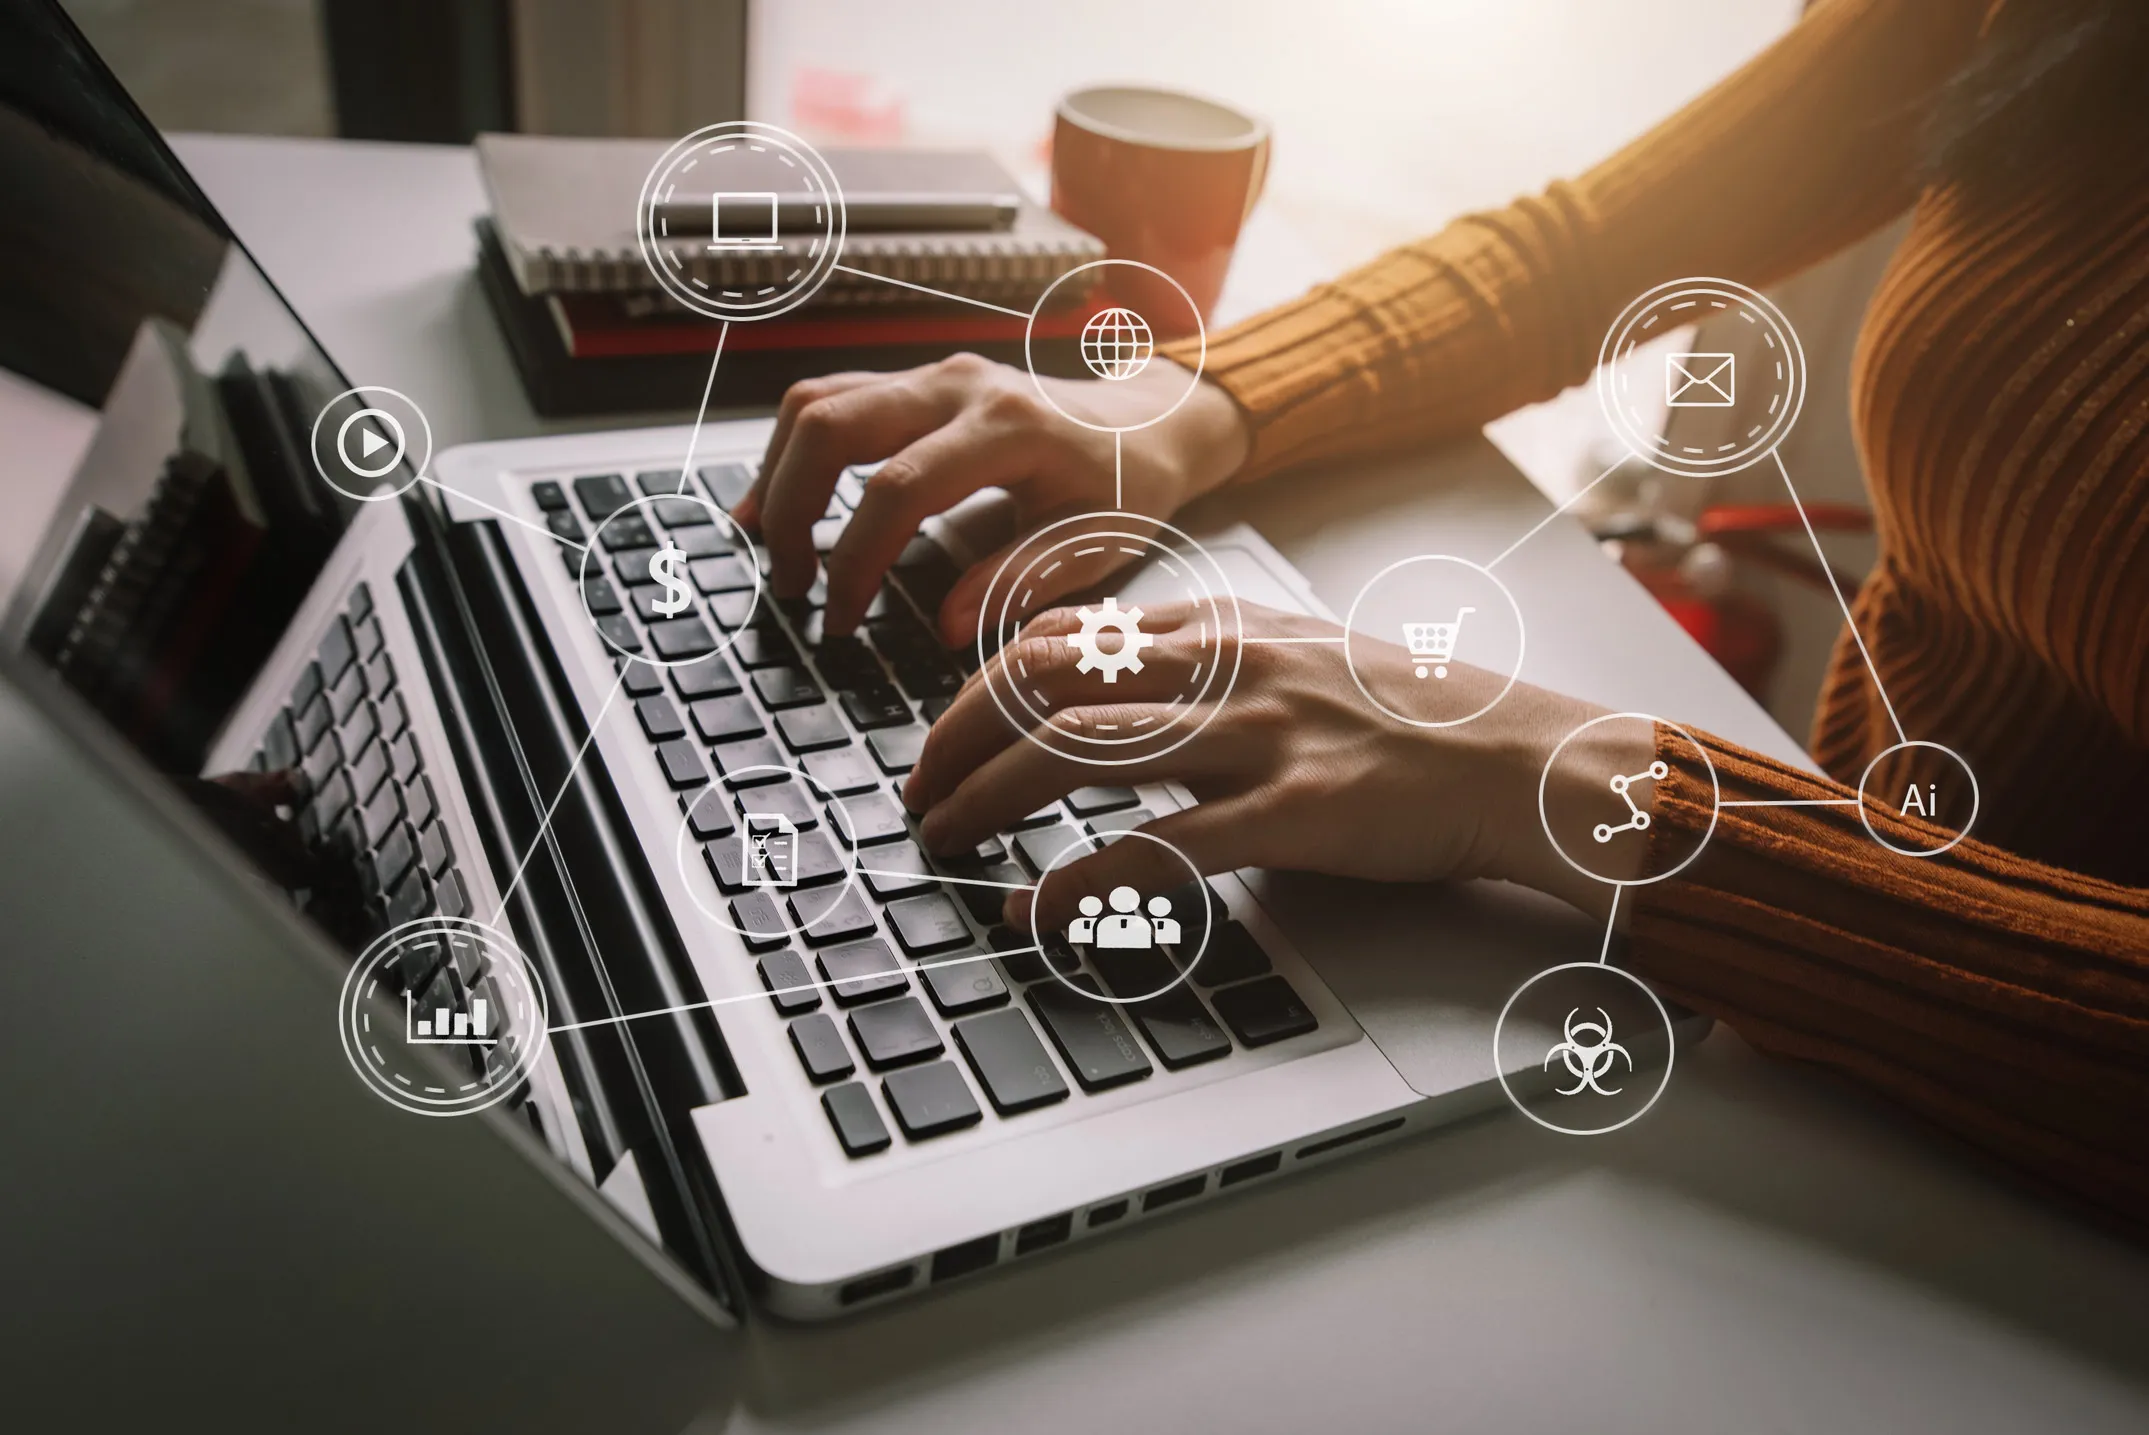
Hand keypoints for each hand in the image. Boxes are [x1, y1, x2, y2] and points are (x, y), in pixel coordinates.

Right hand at [734, 353, 1251, 641]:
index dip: (855, 559)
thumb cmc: (1128, 486)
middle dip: (793, 508)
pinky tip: (782, 501)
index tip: (840, 619)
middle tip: (790, 584)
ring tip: (768, 544)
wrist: (1152, 424)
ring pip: (818, 401)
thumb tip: (943, 624)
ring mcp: (933, 375)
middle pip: (833, 426)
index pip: (898, 488)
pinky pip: (832, 399)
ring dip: (780, 472)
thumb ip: (1018, 581)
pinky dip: (794, 449)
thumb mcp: (1094, 545)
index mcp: (1009, 428)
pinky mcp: (918, 381)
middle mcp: (960, 386)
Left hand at [904, 605, 1649, 928]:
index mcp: (1220, 623)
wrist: (1518, 758)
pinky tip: (1032, 911)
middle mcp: (1226, 664)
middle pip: (1045, 680)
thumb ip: (1199, 662)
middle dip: (957, 738)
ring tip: (945, 841)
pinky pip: (1157, 848)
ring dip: (988, 798)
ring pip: (1080, 751)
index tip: (944, 734)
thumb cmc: (1404, 715)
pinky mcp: (1293, 812)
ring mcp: (1258, 734)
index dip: (979, 684)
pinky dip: (1076, 882)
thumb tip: (1102, 686)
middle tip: (919, 796)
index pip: (1061, 632)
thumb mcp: (1291, 655)